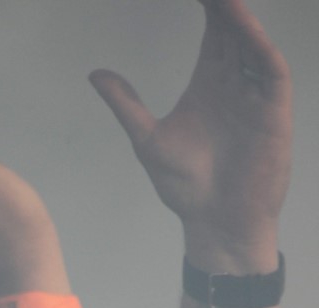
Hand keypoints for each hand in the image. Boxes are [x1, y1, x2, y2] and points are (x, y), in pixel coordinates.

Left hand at [89, 0, 291, 267]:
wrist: (215, 224)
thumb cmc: (187, 188)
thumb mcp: (147, 140)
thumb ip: (126, 104)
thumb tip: (95, 75)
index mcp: (209, 82)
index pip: (212, 30)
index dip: (207, 3)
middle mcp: (235, 82)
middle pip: (233, 28)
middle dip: (223, 3)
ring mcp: (255, 95)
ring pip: (252, 42)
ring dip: (240, 18)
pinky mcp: (273, 112)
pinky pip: (270, 70)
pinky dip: (259, 47)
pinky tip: (243, 29)